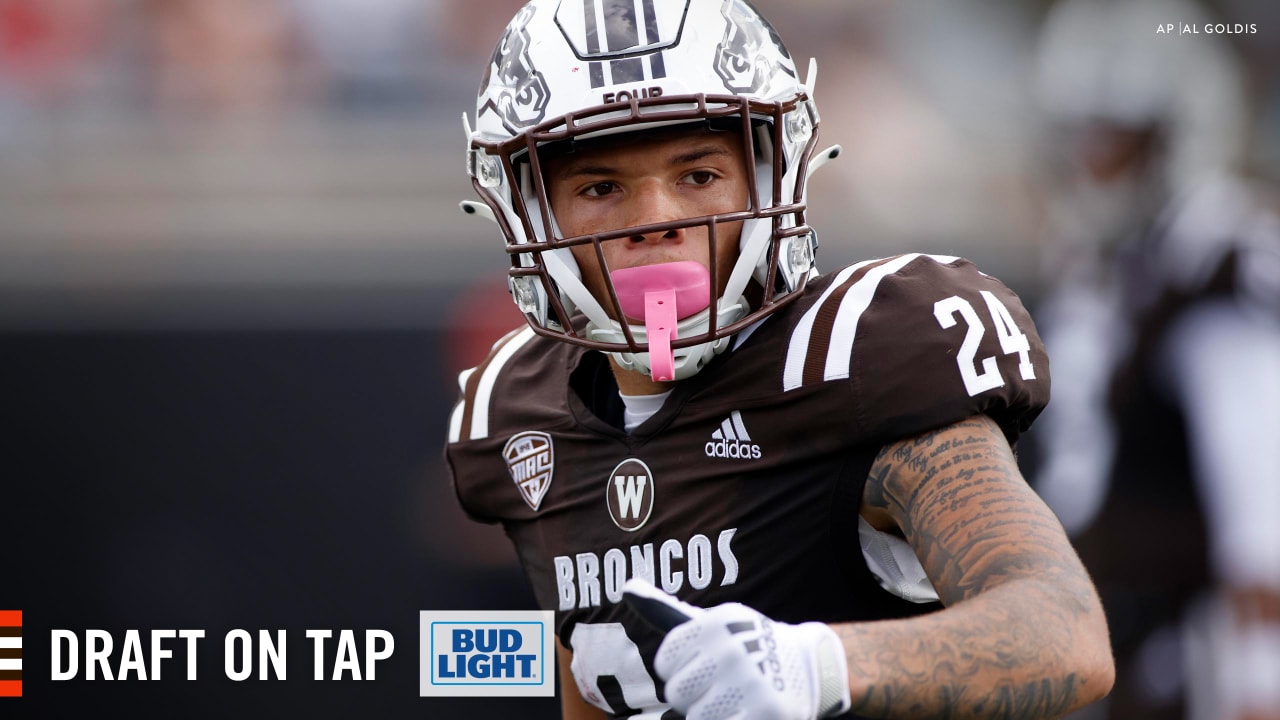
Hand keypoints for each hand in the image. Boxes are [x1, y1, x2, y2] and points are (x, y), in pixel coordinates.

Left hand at [622, 579, 849, 719]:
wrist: (811, 666)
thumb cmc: (746, 646)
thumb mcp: (711, 623)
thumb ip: (665, 610)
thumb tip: (626, 587)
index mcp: (714, 624)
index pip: (665, 662)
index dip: (682, 669)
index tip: (706, 664)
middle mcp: (732, 649)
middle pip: (676, 692)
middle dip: (695, 695)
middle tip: (724, 685)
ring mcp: (751, 683)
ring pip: (696, 717)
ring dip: (713, 715)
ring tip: (736, 700)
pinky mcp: (768, 713)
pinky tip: (745, 713)